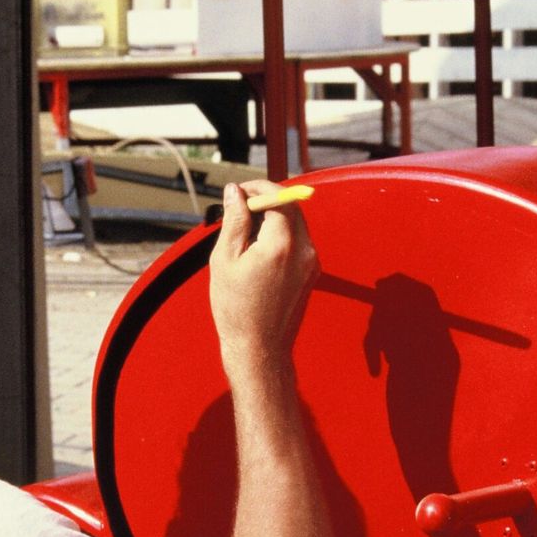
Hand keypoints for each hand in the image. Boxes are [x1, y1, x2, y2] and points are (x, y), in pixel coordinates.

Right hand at [209, 181, 319, 380]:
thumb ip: (234, 221)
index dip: (258, 188)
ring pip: (296, 223)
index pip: (279, 198)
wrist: (259, 348)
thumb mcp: (225, 260)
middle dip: (267, 199)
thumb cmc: (236, 308)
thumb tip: (236, 193)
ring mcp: (312, 263)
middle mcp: (304, 251)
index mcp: (282, 246)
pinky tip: (258, 250)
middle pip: (292, 207)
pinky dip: (280, 235)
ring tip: (244, 231)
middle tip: (240, 206)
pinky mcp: (312, 273)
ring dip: (273, 217)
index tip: (239, 191)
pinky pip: (298, 242)